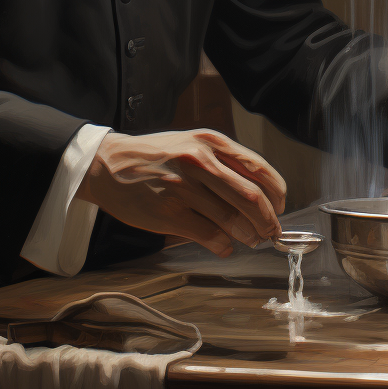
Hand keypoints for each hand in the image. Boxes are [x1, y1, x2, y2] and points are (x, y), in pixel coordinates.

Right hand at [75, 129, 285, 257]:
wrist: (107, 164)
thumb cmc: (154, 156)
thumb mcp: (190, 143)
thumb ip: (222, 162)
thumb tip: (258, 193)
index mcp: (210, 141)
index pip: (259, 169)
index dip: (277, 193)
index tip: (280, 207)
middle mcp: (200, 161)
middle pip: (252, 198)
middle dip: (268, 221)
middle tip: (271, 233)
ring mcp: (184, 188)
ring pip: (233, 220)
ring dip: (248, 236)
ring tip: (249, 240)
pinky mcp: (169, 213)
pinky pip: (210, 236)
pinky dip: (223, 247)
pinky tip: (223, 247)